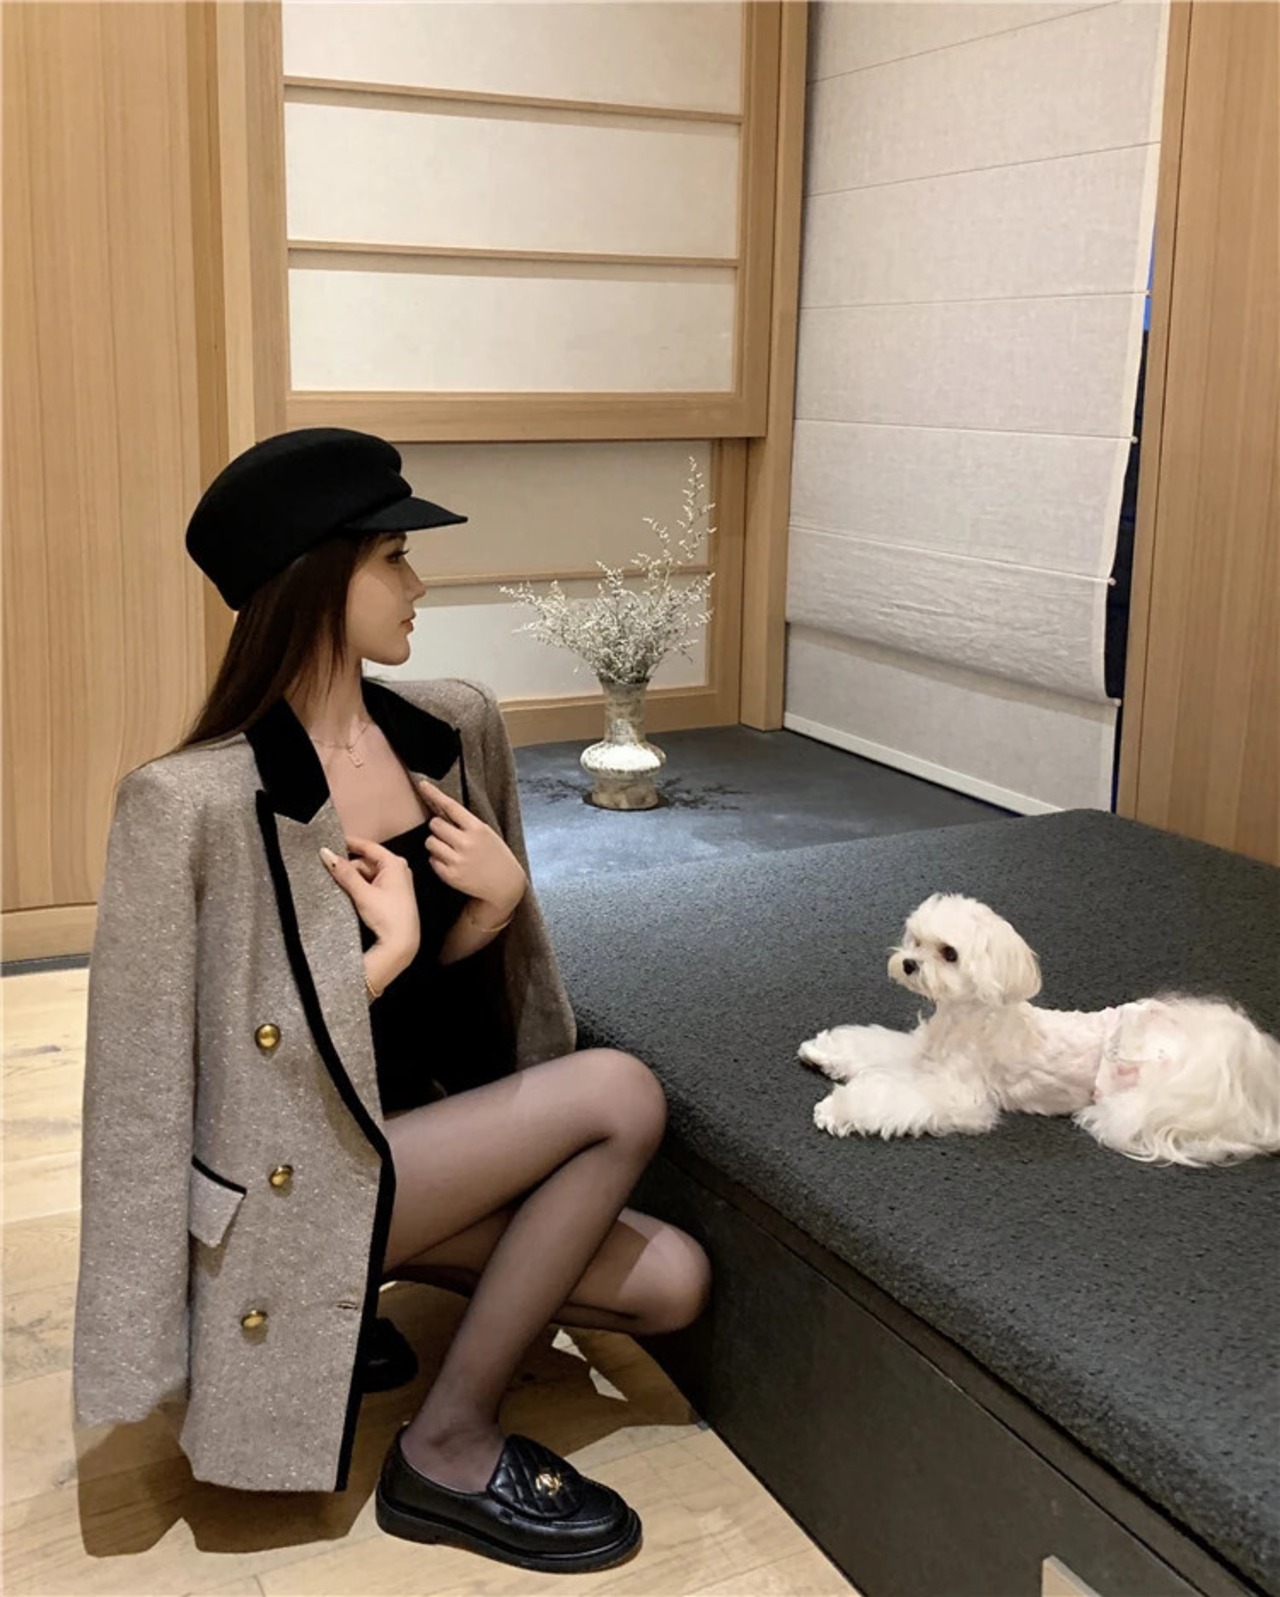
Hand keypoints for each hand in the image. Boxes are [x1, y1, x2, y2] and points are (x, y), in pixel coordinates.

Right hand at [319, 839, 419, 960]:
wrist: (401, 944)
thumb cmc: (387, 917)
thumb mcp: (363, 893)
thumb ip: (344, 873)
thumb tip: (327, 854)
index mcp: (395, 863)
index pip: (368, 846)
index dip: (349, 843)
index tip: (331, 842)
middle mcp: (398, 869)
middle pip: (366, 861)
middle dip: (349, 867)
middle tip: (329, 872)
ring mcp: (396, 882)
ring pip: (367, 873)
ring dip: (353, 878)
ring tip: (337, 885)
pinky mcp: (392, 894)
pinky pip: (372, 883)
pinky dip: (359, 886)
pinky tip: (348, 893)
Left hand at [417, 779, 526, 917]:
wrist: (505, 885)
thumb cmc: (495, 855)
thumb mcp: (486, 833)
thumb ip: (465, 822)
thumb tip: (440, 809)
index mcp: (477, 828)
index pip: (450, 806)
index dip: (434, 794)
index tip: (422, 784)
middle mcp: (466, 843)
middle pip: (435, 824)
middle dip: (439, 827)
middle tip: (449, 835)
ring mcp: (458, 860)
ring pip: (430, 842)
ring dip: (436, 843)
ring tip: (451, 850)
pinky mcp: (450, 876)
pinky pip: (432, 860)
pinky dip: (438, 860)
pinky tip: (452, 863)